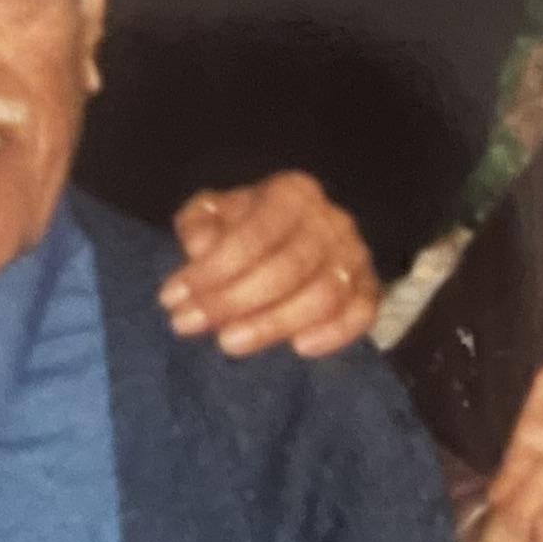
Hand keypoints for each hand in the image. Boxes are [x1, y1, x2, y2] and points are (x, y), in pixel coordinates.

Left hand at [159, 174, 378, 358]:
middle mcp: (331, 220)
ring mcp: (355, 255)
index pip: (255, 233)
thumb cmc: (244, 229)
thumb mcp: (212, 215)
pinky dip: (335, 333)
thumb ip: (199, 224)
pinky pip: (363, 314)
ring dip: (272, 325)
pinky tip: (298, 349)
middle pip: (288, 267)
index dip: (212, 270)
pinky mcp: (369, 288)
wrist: (290, 240)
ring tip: (228, 344)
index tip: (172, 298)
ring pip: (323, 295)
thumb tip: (200, 248)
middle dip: (233, 301)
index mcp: (292, 193)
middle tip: (188, 326)